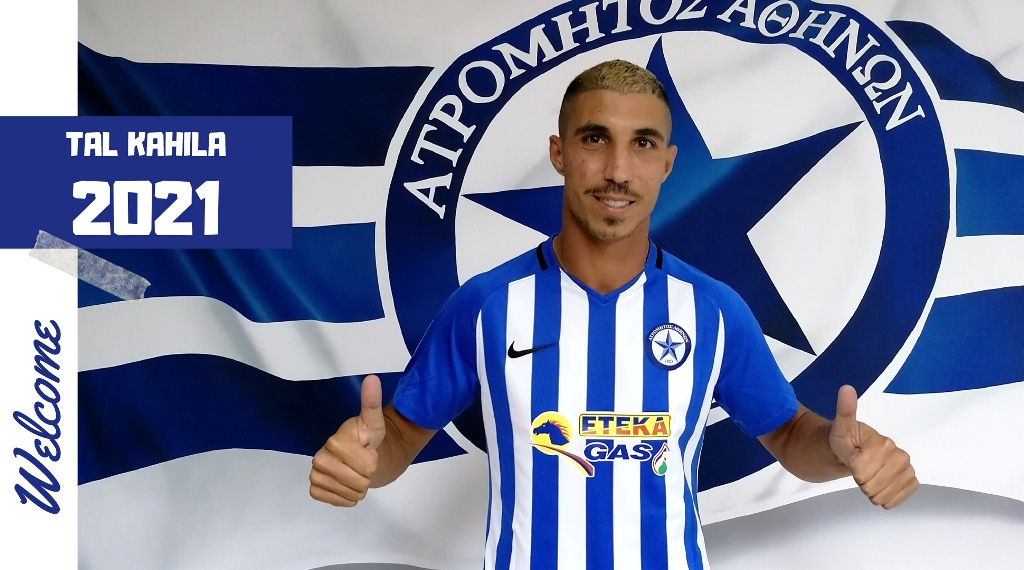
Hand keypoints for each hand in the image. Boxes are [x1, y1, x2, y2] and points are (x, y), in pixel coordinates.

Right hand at [309, 375, 386, 505]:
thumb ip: (372, 403)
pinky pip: (336, 501)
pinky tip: (346, 485)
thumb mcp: (374, 423)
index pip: (368, 467)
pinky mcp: (314, 490)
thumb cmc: (366, 439)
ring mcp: (315, 475)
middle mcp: (319, 458)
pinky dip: (345, 497)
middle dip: (366, 476)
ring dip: (358, 488)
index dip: (373, 460)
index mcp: (334, 442)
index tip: (367, 450)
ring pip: (349, 494)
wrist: (357, 455)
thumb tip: (372, 379)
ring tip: (355, 474)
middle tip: (362, 464)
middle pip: (359, 483)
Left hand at [829, 385, 917, 508]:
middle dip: (861, 481)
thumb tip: (846, 389)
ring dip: (872, 491)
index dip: (853, 468)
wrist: (857, 450)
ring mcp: (907, 469)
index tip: (854, 458)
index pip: (861, 471)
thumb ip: (845, 411)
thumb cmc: (847, 439)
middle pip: (872, 487)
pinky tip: (881, 488)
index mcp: (883, 444)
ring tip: (869, 477)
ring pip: (884, 495)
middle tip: (860, 469)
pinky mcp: (911, 481)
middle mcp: (900, 456)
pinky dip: (888, 498)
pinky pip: (900, 498)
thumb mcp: (841, 426)